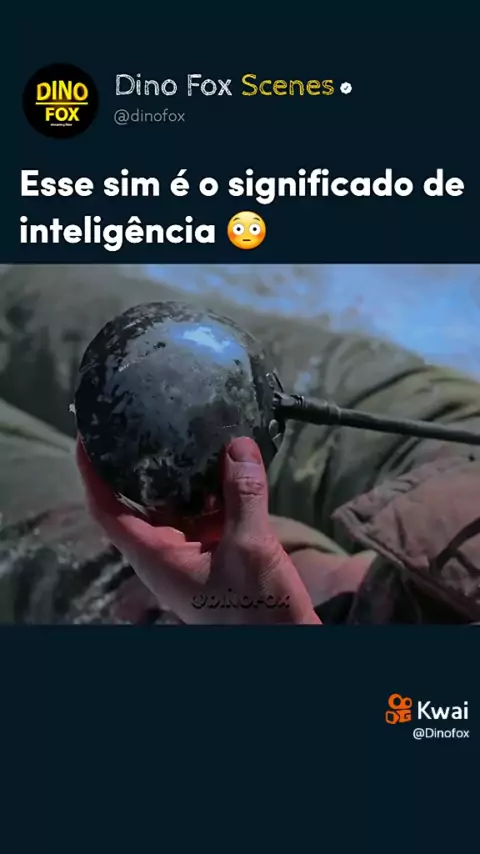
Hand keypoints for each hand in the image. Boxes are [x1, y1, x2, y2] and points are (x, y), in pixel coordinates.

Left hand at [76, 436, 320, 624]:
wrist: (286, 652)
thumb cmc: (256, 614)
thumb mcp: (250, 548)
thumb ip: (243, 497)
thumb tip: (238, 446)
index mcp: (155, 558)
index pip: (107, 510)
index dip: (92, 473)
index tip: (89, 437)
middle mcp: (166, 555)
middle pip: (140, 502)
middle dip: (141, 464)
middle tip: (145, 422)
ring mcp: (192, 557)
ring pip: (178, 506)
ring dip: (185, 475)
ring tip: (189, 432)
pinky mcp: (217, 557)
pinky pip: (207, 516)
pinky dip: (216, 491)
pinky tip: (231, 466)